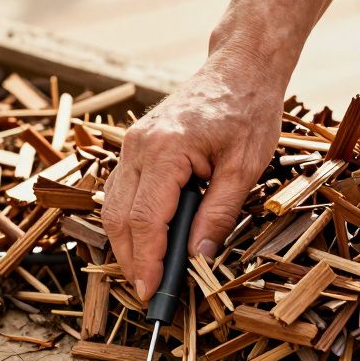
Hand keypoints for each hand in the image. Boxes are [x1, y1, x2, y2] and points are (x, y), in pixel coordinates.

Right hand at [102, 55, 282, 300]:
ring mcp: (131, 144)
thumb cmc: (248, 110)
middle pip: (118, 217)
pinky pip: (121, 190)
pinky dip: (129, 220)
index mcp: (165, 150)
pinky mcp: (135, 145)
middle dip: (130, 259)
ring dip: (126, 243)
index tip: (152, 291)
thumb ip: (219, 214)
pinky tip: (147, 241)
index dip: (146, 261)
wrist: (239, 68)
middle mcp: (138, 146)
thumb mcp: (245, 168)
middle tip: (149, 292)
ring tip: (148, 272)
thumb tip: (198, 256)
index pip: (144, 219)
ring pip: (112, 205)